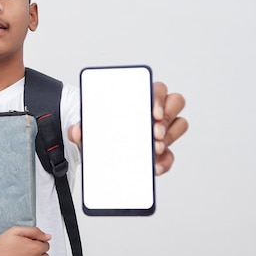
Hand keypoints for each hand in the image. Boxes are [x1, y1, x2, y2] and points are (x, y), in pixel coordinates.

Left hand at [68, 82, 187, 175]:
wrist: (98, 149)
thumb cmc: (99, 129)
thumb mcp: (87, 127)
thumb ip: (79, 128)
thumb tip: (76, 131)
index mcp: (139, 98)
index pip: (157, 89)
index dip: (159, 98)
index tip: (153, 112)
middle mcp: (155, 110)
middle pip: (175, 102)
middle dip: (167, 117)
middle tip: (154, 132)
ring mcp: (161, 129)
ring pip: (179, 124)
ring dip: (170, 136)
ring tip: (154, 148)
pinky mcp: (161, 150)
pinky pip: (171, 154)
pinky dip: (165, 161)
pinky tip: (155, 167)